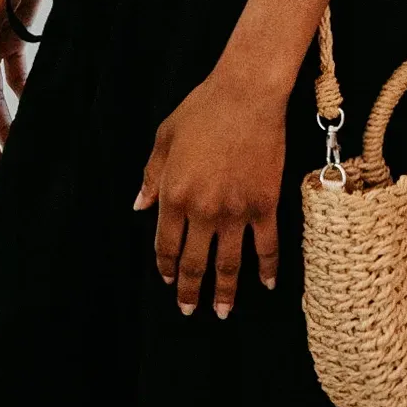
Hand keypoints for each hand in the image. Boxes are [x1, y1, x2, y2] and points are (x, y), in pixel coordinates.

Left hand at [136, 65, 283, 317]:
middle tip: (190, 310)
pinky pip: (267, 246)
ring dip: (225, 292)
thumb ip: (150, 176)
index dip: (167, 267)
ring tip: (223, 311)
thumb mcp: (164, 137)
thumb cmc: (202, 109)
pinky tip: (266, 284)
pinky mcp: (265, 205)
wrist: (246, 94)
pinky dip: (267, 269)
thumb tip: (139, 207)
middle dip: (191, 291)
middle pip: (195, 263)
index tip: (169, 281)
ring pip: (229, 264)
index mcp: (174, 194)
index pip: (166, 244)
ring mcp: (236, 211)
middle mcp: (203, 210)